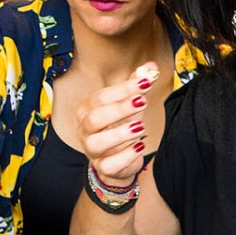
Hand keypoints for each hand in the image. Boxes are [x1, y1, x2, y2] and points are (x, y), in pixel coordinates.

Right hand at [77, 61, 158, 185]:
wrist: (116, 161)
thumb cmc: (120, 126)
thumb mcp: (129, 104)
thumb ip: (137, 86)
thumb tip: (151, 66)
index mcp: (88, 109)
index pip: (100, 97)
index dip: (123, 89)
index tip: (145, 82)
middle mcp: (85, 129)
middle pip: (94, 119)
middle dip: (119, 109)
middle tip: (142, 102)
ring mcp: (91, 150)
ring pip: (96, 143)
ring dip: (119, 134)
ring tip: (141, 127)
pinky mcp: (102, 167)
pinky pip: (108, 165)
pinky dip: (124, 156)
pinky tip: (139, 146)